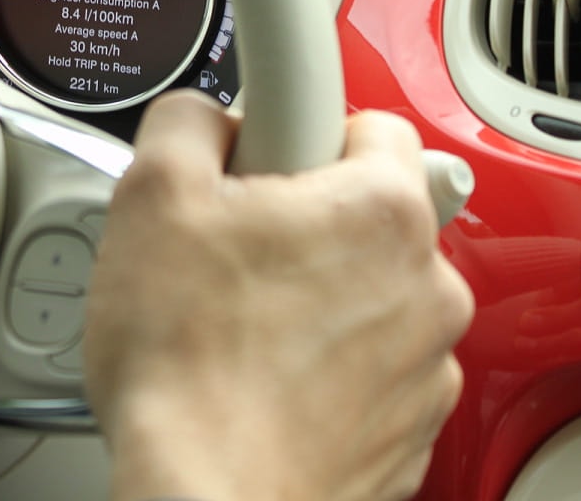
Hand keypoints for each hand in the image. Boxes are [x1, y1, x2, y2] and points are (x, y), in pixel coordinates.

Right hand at [84, 91, 472, 500]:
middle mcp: (428, 287)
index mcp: (383, 212)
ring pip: (372, 297)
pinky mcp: (407, 431)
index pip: (371, 123)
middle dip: (306, 222)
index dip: (301, 132)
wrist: (202, 496)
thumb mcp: (152, 192)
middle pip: (370, 215)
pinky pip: (370, 369)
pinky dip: (326, 369)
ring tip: (240, 325)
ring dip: (319, 299)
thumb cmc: (187, 366)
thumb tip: (205, 117)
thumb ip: (188, 121)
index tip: (265, 163)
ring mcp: (424, 367)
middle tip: (234, 251)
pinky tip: (262, 379)